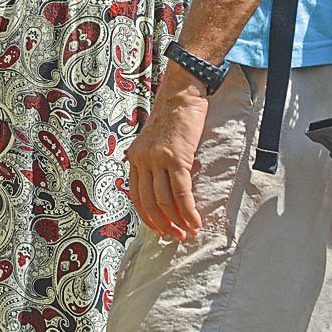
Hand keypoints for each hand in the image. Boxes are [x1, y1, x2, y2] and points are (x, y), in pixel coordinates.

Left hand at [125, 75, 211, 240]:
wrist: (180, 94)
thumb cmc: (171, 116)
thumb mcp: (153, 140)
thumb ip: (151, 160)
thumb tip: (158, 184)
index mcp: (135, 158)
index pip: (136, 195)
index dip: (147, 216)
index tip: (159, 229)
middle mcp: (142, 160)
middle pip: (148, 202)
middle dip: (162, 224)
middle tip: (176, 237)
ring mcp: (158, 159)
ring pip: (164, 201)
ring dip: (177, 221)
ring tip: (189, 232)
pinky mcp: (176, 157)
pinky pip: (181, 192)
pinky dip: (188, 211)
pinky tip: (196, 221)